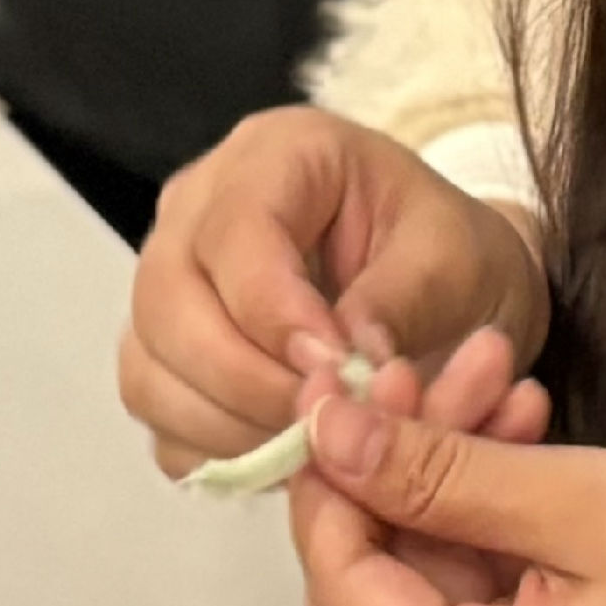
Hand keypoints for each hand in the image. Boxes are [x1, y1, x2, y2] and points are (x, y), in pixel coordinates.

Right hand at [124, 109, 550, 474]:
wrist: (445, 289)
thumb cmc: (451, 256)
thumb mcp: (457, 260)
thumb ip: (401, 300)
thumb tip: (343, 365)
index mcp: (276, 154)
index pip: (233, 233)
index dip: (275, 314)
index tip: (339, 369)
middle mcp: (200, 207)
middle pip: (166, 300)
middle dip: (243, 379)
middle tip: (324, 419)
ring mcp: (172, 280)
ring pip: (147, 365)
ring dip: (225, 422)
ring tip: (311, 439)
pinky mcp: (167, 352)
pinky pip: (157, 414)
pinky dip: (212, 447)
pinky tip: (282, 451)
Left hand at [287, 383, 605, 605]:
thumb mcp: (588, 500)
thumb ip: (444, 472)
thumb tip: (327, 432)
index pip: (344, 589)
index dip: (334, 479)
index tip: (349, 380)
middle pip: (375, 591)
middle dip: (395, 467)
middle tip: (436, 364)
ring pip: (428, 582)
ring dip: (450, 475)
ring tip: (500, 375)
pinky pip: (481, 598)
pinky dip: (492, 515)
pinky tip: (526, 431)